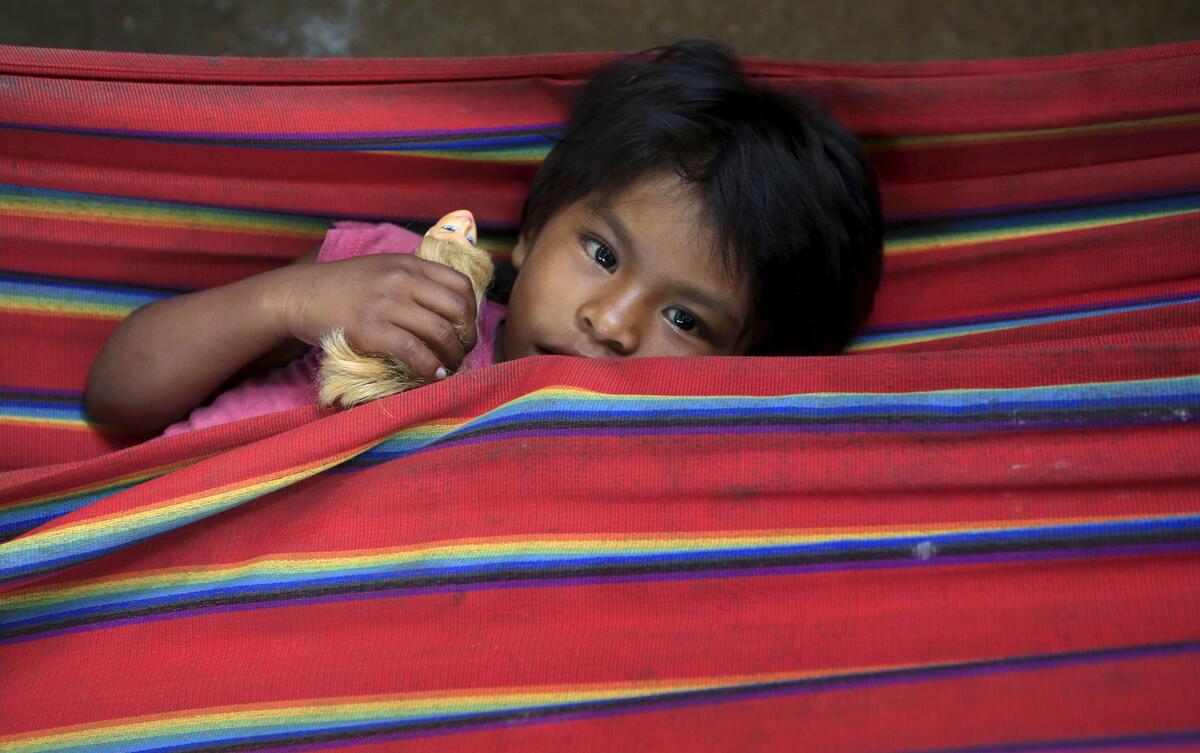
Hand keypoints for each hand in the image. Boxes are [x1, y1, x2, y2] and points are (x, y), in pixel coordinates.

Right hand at [273, 251, 477, 379]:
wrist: (300, 295)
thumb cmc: (343, 287)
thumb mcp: (383, 269)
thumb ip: (414, 280)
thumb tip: (448, 308)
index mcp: (409, 264)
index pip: (461, 284)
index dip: (472, 311)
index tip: (467, 329)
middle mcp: (402, 280)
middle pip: (457, 310)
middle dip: (468, 337)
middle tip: (463, 352)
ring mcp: (386, 304)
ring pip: (440, 332)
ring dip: (453, 356)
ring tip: (451, 368)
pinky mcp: (370, 330)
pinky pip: (413, 352)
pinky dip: (430, 367)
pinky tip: (433, 375)